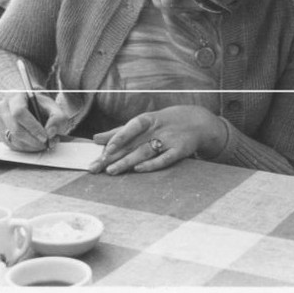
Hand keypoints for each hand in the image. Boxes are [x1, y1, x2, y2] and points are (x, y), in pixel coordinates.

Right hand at [0, 91, 70, 152]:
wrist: (30, 105)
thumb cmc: (41, 106)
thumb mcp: (53, 107)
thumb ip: (58, 118)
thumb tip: (50, 132)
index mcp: (15, 97)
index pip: (19, 113)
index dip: (33, 127)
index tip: (45, 137)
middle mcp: (3, 108)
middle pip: (16, 129)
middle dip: (34, 141)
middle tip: (48, 143)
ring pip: (14, 140)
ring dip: (32, 146)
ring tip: (45, 143)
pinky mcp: (1, 133)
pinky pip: (13, 146)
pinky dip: (27, 149)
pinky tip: (36, 143)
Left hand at [89, 107, 225, 174]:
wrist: (198, 122)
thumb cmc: (164, 123)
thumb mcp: (143, 123)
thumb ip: (119, 132)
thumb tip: (95, 139)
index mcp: (147, 121)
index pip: (130, 127)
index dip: (117, 138)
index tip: (103, 150)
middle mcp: (156, 129)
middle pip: (132, 144)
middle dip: (113, 156)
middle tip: (96, 167)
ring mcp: (168, 140)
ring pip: (144, 152)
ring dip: (127, 162)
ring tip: (111, 171)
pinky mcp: (179, 151)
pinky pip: (164, 159)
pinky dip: (152, 164)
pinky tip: (138, 170)